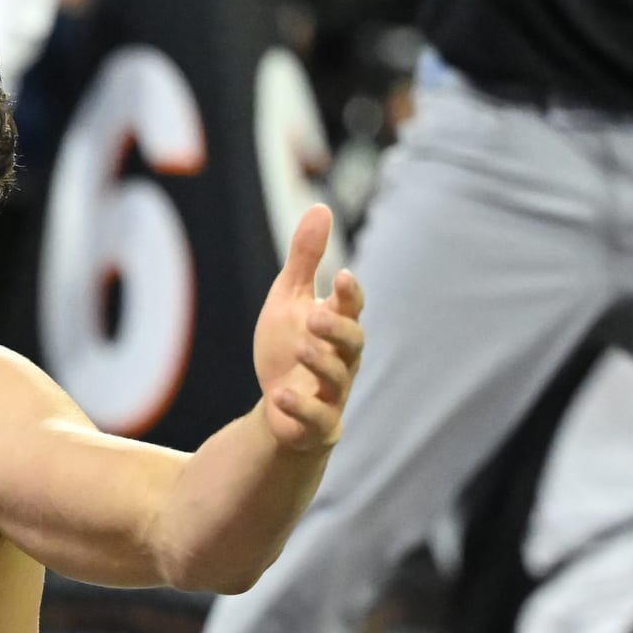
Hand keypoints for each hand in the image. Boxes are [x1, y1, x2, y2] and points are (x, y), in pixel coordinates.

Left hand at [253, 203, 365, 453]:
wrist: (279, 409)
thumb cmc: (290, 348)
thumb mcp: (290, 300)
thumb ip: (306, 259)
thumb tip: (321, 207)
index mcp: (336, 327)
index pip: (351, 308)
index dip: (350, 295)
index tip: (342, 276)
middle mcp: (342, 359)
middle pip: (353, 342)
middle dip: (338, 329)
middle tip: (316, 316)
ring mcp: (333, 393)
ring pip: (338, 379)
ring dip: (321, 363)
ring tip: (301, 347)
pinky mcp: (319, 425)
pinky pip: (318, 419)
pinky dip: (300, 408)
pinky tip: (279, 395)